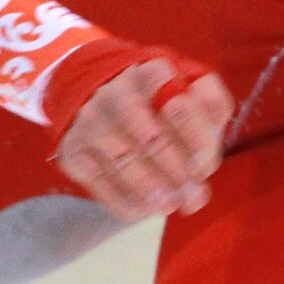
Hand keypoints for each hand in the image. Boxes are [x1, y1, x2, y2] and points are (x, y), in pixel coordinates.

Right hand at [53, 58, 233, 221]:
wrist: (102, 95)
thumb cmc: (162, 98)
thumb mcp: (191, 87)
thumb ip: (211, 104)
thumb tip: (210, 137)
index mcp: (151, 73)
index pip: (177, 105)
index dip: (195, 140)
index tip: (206, 167)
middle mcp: (116, 92)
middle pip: (150, 136)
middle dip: (175, 171)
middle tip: (193, 198)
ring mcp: (90, 120)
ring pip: (122, 159)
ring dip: (149, 187)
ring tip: (170, 206)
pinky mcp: (73, 148)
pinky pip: (96, 180)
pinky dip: (120, 199)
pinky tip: (142, 210)